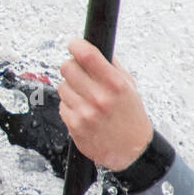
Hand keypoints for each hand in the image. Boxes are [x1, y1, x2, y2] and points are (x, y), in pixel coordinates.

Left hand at [57, 39, 153, 172]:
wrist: (131, 150)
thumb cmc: (130, 116)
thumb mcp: (129, 87)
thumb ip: (111, 66)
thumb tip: (92, 47)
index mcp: (115, 84)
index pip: (87, 55)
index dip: (76, 45)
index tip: (74, 44)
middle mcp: (99, 97)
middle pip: (67, 67)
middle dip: (72, 67)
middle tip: (80, 74)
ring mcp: (85, 112)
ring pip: (62, 85)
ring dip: (71, 88)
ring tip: (86, 97)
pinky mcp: (74, 124)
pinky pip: (62, 104)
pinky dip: (70, 105)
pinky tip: (83, 110)